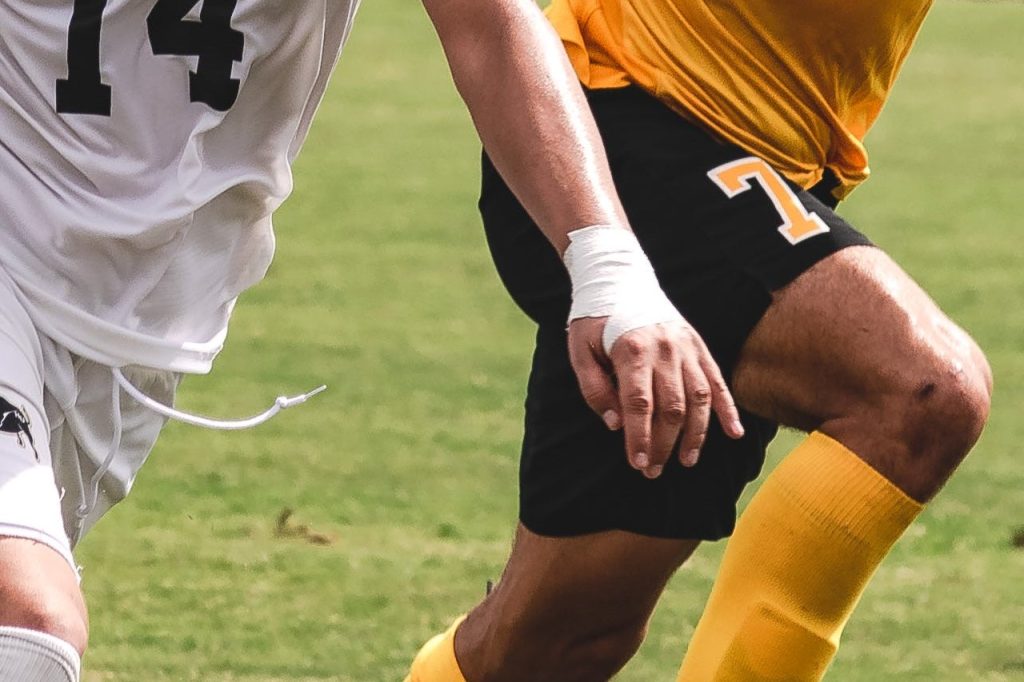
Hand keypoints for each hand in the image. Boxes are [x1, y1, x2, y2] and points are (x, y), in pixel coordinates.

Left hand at [568, 317, 744, 477]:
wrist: (620, 278)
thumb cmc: (595, 320)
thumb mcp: (580, 351)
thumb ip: (595, 389)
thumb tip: (616, 425)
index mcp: (633, 350)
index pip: (640, 404)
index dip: (640, 437)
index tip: (639, 463)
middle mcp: (665, 349)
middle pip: (671, 407)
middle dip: (664, 444)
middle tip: (653, 471)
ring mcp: (686, 347)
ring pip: (698, 399)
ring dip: (695, 435)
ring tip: (686, 461)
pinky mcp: (698, 346)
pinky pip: (717, 381)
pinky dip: (728, 408)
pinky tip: (733, 433)